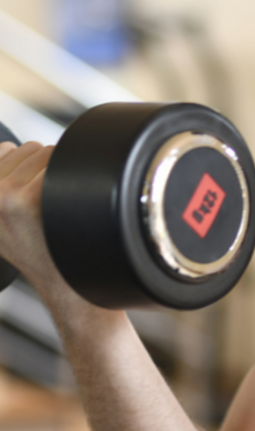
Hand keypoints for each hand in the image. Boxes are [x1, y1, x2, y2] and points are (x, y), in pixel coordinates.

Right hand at [0, 140, 59, 289]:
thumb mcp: (1, 223)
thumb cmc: (36, 251)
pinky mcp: (33, 197)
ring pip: (47, 153)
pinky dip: (72, 176)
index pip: (4, 150)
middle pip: (28, 149)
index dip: (26, 165)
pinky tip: (68, 202)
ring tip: (57, 202)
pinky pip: (59, 164)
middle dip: (43, 167)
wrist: (59, 282)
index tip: (33, 188)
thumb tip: (7, 148)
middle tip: (48, 199)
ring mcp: (9, 195)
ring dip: (58, 171)